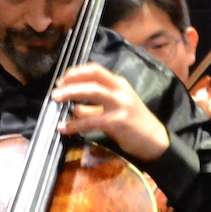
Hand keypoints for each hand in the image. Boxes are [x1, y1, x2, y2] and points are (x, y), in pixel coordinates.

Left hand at [52, 64, 168, 161]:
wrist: (155, 141)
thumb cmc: (133, 125)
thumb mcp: (113, 111)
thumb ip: (92, 109)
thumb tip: (72, 108)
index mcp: (119, 84)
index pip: (95, 70)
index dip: (76, 72)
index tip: (62, 80)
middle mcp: (120, 90)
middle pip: (92, 77)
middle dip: (70, 81)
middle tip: (55, 90)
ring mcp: (120, 104)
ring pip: (92, 92)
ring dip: (71, 94)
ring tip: (55, 100)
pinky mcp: (118, 121)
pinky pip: (92, 120)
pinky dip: (75, 124)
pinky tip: (64, 128)